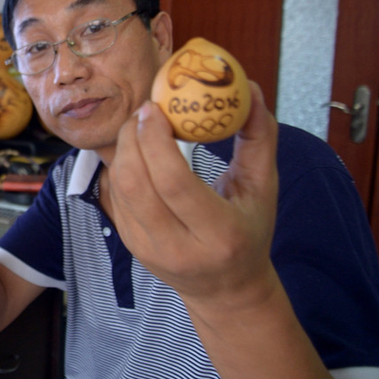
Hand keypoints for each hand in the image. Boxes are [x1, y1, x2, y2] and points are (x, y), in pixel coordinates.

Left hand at [107, 82, 280, 310]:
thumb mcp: (263, 189)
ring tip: (141, 125)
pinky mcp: (129, 244)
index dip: (156, 140)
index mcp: (218, 234)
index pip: (174, 183)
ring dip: (124, 149)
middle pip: (136, 183)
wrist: (225, 289)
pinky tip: (138, 151)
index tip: (154, 108)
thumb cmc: (249, 231)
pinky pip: (115, 196)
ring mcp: (147, 249)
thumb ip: (259, 139)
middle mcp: (177, 247)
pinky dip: (122, 166)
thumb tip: (250, 88)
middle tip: (145, 109)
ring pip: (120, 188)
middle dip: (132, 138)